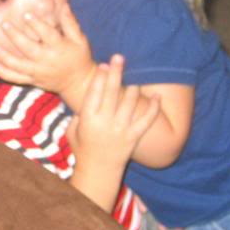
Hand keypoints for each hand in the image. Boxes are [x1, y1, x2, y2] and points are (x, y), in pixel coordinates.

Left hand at [0, 4, 94, 105]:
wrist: (79, 83)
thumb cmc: (79, 57)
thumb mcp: (79, 39)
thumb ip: (70, 23)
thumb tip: (64, 6)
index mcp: (59, 47)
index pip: (47, 34)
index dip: (36, 24)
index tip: (26, 14)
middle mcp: (47, 60)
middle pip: (29, 48)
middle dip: (15, 37)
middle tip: (4, 24)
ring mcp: (38, 72)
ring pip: (19, 65)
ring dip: (5, 57)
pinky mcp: (33, 80)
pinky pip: (16, 78)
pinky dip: (4, 73)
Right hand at [67, 55, 159, 173]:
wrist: (98, 173)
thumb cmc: (83, 150)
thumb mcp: (72, 131)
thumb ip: (78, 114)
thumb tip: (86, 95)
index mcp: (88, 118)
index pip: (95, 92)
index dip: (100, 76)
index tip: (104, 64)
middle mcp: (105, 122)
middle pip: (112, 91)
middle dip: (116, 72)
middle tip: (120, 57)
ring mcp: (121, 129)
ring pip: (131, 102)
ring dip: (134, 87)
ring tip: (136, 77)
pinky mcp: (133, 137)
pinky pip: (146, 120)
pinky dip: (153, 108)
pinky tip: (157, 97)